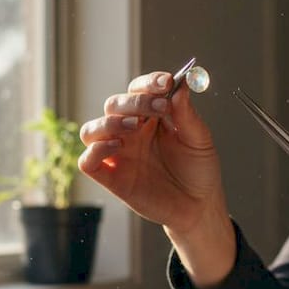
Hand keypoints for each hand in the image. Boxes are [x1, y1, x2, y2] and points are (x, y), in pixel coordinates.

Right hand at [78, 69, 227, 236]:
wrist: (200, 205)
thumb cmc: (199, 170)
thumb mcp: (199, 139)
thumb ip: (187, 113)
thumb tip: (181, 83)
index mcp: (150, 117)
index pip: (138, 90)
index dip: (149, 83)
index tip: (167, 82)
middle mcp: (130, 132)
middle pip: (113, 105)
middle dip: (134, 102)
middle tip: (160, 107)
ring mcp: (119, 154)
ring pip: (91, 130)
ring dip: (108, 122)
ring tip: (134, 126)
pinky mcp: (112, 178)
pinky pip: (88, 161)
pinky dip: (95, 150)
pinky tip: (117, 146)